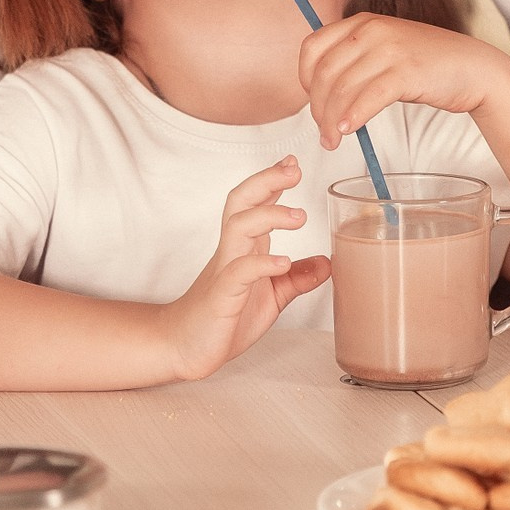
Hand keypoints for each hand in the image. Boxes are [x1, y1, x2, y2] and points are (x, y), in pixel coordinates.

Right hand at [159, 157, 330, 380]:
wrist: (182, 347)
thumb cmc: (222, 318)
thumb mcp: (271, 297)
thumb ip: (296, 278)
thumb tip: (327, 263)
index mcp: (244, 248)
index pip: (255, 202)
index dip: (273, 180)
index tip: (292, 162)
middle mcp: (233, 252)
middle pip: (242, 202)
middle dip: (267, 181)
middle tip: (292, 170)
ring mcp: (225, 271)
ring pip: (239, 227)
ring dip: (269, 215)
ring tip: (299, 216)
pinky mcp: (222, 295)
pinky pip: (239, 272)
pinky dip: (262, 264)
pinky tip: (282, 262)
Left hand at [298, 13, 509, 148]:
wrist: (473, 67)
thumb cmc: (426, 64)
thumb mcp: (384, 50)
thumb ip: (354, 60)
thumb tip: (320, 92)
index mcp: (362, 22)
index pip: (312, 47)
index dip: (304, 79)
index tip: (311, 101)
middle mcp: (372, 30)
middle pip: (324, 72)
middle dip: (317, 107)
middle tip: (323, 132)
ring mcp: (390, 49)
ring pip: (343, 87)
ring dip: (332, 120)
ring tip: (333, 140)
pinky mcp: (407, 71)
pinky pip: (369, 96)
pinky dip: (354, 116)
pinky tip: (349, 130)